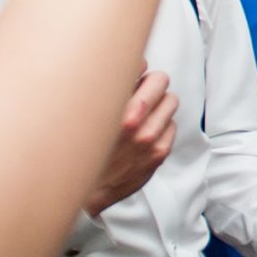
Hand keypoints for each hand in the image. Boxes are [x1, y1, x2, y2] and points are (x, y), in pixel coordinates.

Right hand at [86, 70, 177, 216]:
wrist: (86, 191)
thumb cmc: (83, 151)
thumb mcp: (86, 114)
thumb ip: (107, 91)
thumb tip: (126, 67)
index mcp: (113, 107)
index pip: (138, 66)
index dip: (134, 68)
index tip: (132, 75)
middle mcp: (134, 121)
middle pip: (160, 80)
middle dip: (150, 84)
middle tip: (141, 91)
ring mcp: (149, 138)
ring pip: (170, 101)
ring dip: (159, 104)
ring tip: (144, 114)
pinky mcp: (159, 153)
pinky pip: (172, 125)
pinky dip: (162, 125)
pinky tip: (146, 131)